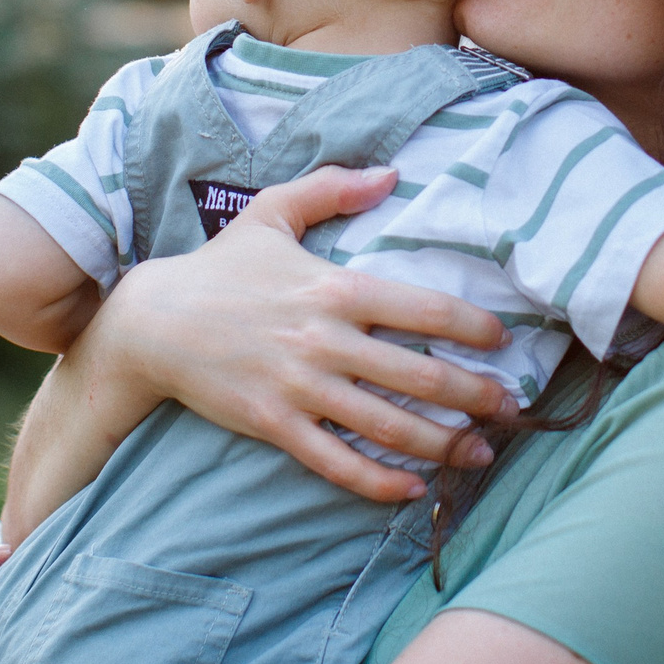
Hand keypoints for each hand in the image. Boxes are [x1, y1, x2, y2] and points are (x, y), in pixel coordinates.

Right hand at [96, 165, 519, 502]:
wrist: (151, 323)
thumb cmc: (219, 267)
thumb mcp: (271, 212)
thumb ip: (331, 189)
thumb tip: (389, 174)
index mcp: (333, 287)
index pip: (423, 309)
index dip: (473, 327)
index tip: (503, 341)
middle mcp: (324, 340)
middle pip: (420, 376)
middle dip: (475, 396)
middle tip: (511, 409)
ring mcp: (300, 387)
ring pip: (388, 427)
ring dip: (443, 444)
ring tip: (481, 453)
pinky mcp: (275, 425)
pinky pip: (337, 463)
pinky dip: (379, 482)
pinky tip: (412, 489)